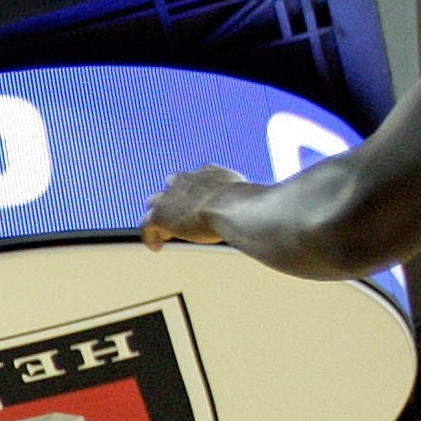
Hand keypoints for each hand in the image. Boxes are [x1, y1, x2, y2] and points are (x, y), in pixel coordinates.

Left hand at [141, 164, 255, 248]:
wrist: (233, 208)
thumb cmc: (250, 206)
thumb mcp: (255, 197)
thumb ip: (256, 200)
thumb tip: (274, 209)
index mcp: (208, 172)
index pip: (194, 177)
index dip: (194, 192)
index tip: (198, 204)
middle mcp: (186, 179)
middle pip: (170, 186)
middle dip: (173, 199)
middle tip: (177, 217)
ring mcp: (170, 196)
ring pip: (154, 204)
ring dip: (159, 217)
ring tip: (165, 233)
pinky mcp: (159, 214)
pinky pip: (146, 225)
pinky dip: (150, 237)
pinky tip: (157, 248)